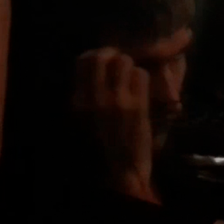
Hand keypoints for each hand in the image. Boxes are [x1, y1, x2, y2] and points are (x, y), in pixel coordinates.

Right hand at [72, 47, 157, 203]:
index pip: (83, 60)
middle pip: (103, 56)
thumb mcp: (89, 115)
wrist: (123, 168)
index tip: (106, 63)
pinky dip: (144, 80)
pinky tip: (142, 94)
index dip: (97, 55)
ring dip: (132, 68)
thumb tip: (102, 61)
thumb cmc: (107, 141)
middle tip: (122, 68)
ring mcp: (116, 101)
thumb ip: (91, 90)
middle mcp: (94, 98)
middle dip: (115, 57)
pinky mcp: (136, 106)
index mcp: (79, 100)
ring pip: (125, 62)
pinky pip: (141, 75)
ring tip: (133, 83)